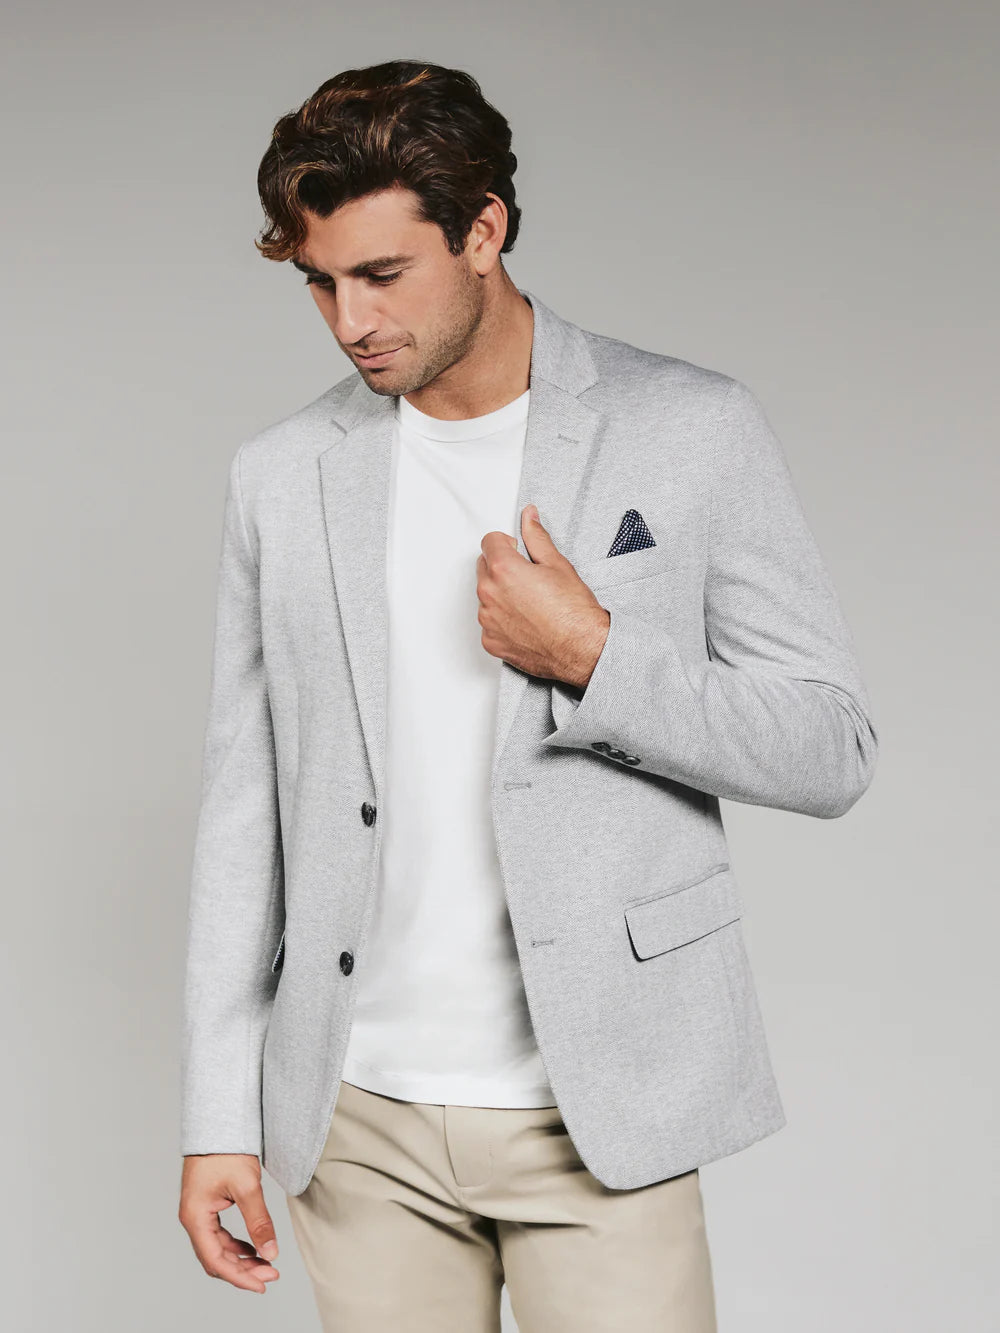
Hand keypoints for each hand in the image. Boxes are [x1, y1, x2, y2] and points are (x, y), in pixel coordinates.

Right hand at [179, 1154, 280, 1294]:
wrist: (217, 1123)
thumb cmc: (227, 1150)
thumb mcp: (247, 1186)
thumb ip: (259, 1221)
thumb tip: (270, 1252)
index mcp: (196, 1217)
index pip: (215, 1260)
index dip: (239, 1277)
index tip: (262, 1284)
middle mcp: (193, 1219)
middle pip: (215, 1258)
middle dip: (243, 1270)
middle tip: (271, 1274)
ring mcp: (198, 1213)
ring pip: (217, 1248)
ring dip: (240, 1259)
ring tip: (266, 1263)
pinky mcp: (206, 1206)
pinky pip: (219, 1235)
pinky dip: (235, 1245)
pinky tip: (252, 1247)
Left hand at [476, 504, 610, 688]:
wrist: (582, 649)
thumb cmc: (573, 611)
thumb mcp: (557, 565)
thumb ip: (536, 537)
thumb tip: (528, 516)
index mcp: (503, 569)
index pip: (488, 541)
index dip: (505, 543)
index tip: (517, 550)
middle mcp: (489, 594)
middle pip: (483, 567)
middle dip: (501, 567)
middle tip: (528, 578)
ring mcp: (487, 620)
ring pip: (485, 596)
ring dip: (500, 594)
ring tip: (529, 603)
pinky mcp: (490, 641)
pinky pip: (489, 623)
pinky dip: (502, 620)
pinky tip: (525, 622)